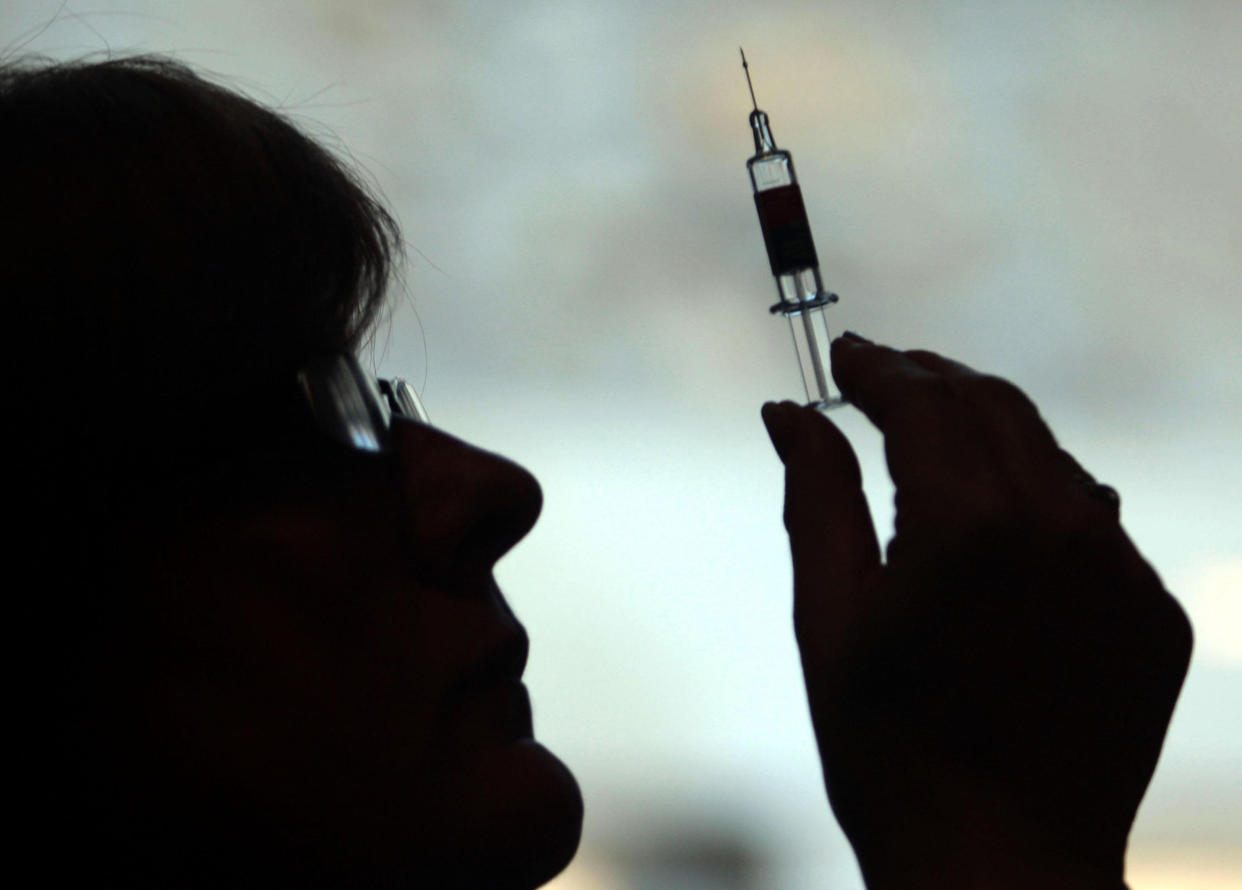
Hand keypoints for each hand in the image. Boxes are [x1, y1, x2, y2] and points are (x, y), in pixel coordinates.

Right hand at [762, 335, 1191, 889]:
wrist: (1000, 873)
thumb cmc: (887, 754)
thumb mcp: (828, 622)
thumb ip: (815, 499)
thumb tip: (788, 411)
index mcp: (968, 526)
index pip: (920, 402)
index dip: (875, 368)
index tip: (842, 352)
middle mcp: (1062, 529)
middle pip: (992, 406)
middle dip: (930, 379)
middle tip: (880, 373)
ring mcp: (1123, 571)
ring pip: (1050, 453)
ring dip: (985, 428)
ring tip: (930, 429)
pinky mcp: (1156, 612)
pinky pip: (1095, 519)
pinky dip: (1040, 494)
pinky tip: (998, 511)